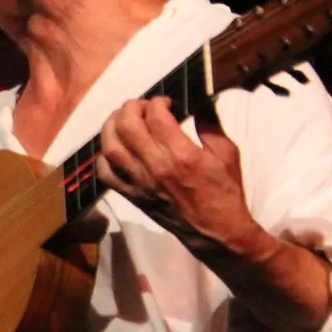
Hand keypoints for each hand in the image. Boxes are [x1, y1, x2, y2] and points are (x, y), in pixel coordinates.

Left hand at [95, 96, 264, 258]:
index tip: (164, 101)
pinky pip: (105, 174)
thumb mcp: (227, 154)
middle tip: (141, 106)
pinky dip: (104, 157)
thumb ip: (211, 124)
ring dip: (112, 127)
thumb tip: (199, 98)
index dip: (157, 102)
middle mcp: (157, 168)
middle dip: (130, 108)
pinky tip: (116, 148)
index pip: (156, 117)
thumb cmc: (225, 192)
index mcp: (183, 156)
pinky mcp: (132, 196)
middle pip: (127, 127)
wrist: (217, 234)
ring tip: (123, 120)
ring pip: (110, 148)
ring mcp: (140, 184)